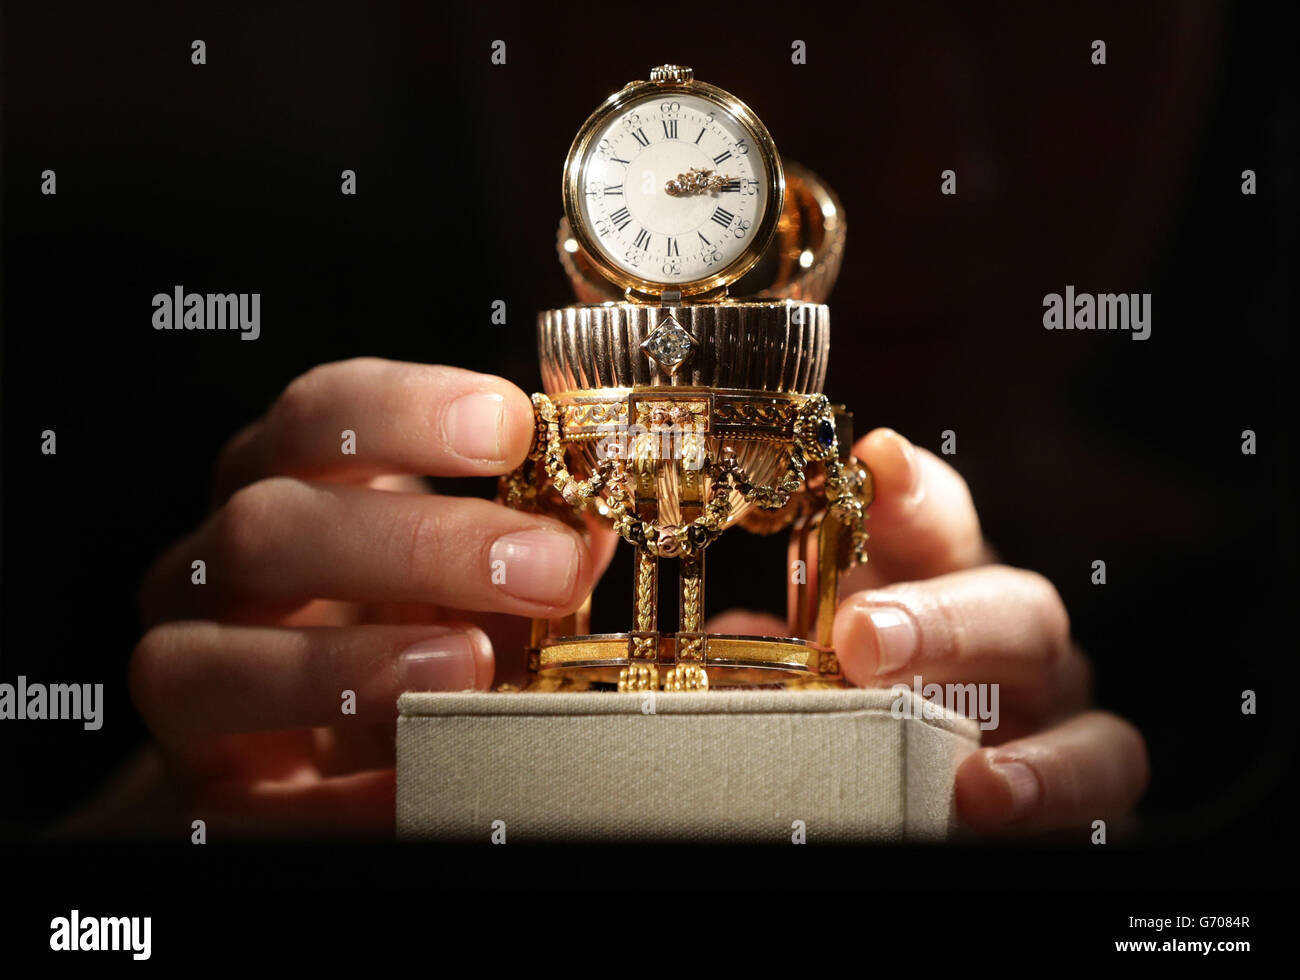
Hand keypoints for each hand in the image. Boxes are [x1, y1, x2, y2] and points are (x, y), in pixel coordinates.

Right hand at [123, 358, 613, 837]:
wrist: (299, 756)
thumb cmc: (392, 630)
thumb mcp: (458, 574)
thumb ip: (520, 549)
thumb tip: (594, 536)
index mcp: (282, 487)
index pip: (315, 416)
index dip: (405, 411)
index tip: (510, 425)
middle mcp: (214, 572)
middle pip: (271, 528)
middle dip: (418, 542)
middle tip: (543, 564)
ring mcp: (190, 679)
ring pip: (211, 659)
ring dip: (349, 664)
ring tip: (470, 666)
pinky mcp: (199, 792)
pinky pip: (241, 801)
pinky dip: (332, 801)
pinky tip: (418, 787)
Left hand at [709, 429, 1148, 835]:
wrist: (946, 806)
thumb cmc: (869, 724)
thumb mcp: (813, 681)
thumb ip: (776, 658)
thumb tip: (732, 641)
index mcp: (925, 583)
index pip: (929, 516)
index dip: (908, 488)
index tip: (873, 462)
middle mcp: (994, 621)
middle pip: (992, 581)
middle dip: (933, 609)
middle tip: (863, 638)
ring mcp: (1050, 689)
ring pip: (1047, 648)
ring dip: (986, 689)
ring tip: (919, 707)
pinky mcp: (1089, 765)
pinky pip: (1103, 759)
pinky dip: (1052, 778)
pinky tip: (988, 796)